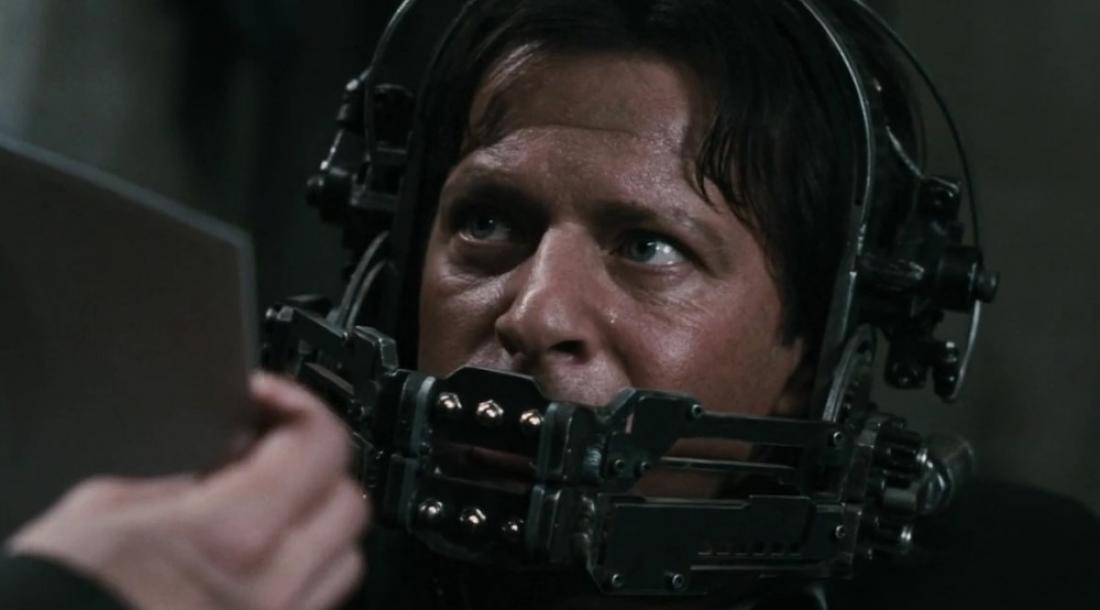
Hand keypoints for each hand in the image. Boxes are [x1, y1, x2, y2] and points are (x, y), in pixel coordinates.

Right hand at [6, 373, 368, 609]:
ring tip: (269, 508)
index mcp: (234, 534)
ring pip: (344, 557)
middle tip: (271, 451)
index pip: (321, 443)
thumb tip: (220, 463)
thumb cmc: (59, 598)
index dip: (298, 404)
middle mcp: (275, 587)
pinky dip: (302, 570)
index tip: (267, 399)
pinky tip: (258, 559)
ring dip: (318, 522)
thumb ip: (182, 476)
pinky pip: (317, 600)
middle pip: (349, 500)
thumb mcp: (104, 508)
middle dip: (315, 464)